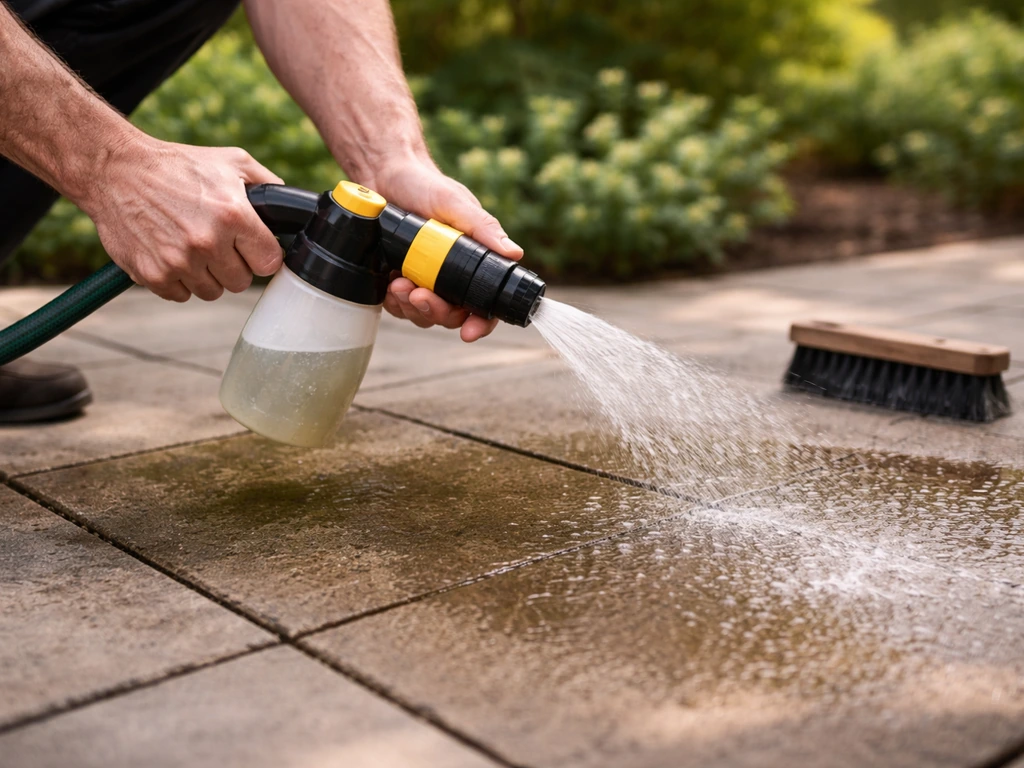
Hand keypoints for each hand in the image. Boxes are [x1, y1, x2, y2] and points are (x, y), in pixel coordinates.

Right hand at [83, 136, 284, 301]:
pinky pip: (181, 295)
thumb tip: (291, 208)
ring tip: (192, 246)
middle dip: (234, 265)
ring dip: (206, 275)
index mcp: (233, 216)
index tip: (253, 248)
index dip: (262, 255)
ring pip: (212, 292)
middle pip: (241, 282)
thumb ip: (267, 185)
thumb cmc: (178, 165)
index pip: (269, 263)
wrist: (116, 169)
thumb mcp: (231, 162)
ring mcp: (178, 261)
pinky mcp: (153, 274)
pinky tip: (171, 253)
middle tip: (218, 243)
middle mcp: (207, 241)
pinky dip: (178, 280)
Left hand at [366, 156, 523, 341]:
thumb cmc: (425, 186)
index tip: (469, 332)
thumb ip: (483, 228)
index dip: (481, 323)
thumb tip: (514, 253)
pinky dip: (394, 301)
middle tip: (420, 295)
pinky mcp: (396, 282)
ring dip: (412, 307)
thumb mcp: (456, 203)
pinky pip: (398, 308)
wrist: (384, 175)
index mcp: (473, 263)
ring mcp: (423, 282)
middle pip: (452, 316)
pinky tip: (390, 282)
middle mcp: (450, 278)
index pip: (485, 305)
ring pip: (423, 316)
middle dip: (437, 312)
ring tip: (399, 283)